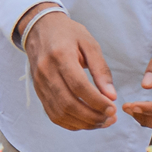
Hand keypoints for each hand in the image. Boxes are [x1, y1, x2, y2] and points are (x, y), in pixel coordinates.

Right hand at [20, 7, 117, 129]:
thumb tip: (111, 96)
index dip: (97, 102)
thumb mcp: (89, 43)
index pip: (78, 86)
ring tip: (101, 122)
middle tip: (111, 118)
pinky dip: (70, 123)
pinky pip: (53, 114)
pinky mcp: (38, 91)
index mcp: (60, 56)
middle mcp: (46, 72)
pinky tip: (86, 122)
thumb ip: (101, 69)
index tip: (113, 109)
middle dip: (92, 116)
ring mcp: (40, 84)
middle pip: (68, 103)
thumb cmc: (67, 34)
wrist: (39, 29)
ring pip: (60, 113)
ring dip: (83, 123)